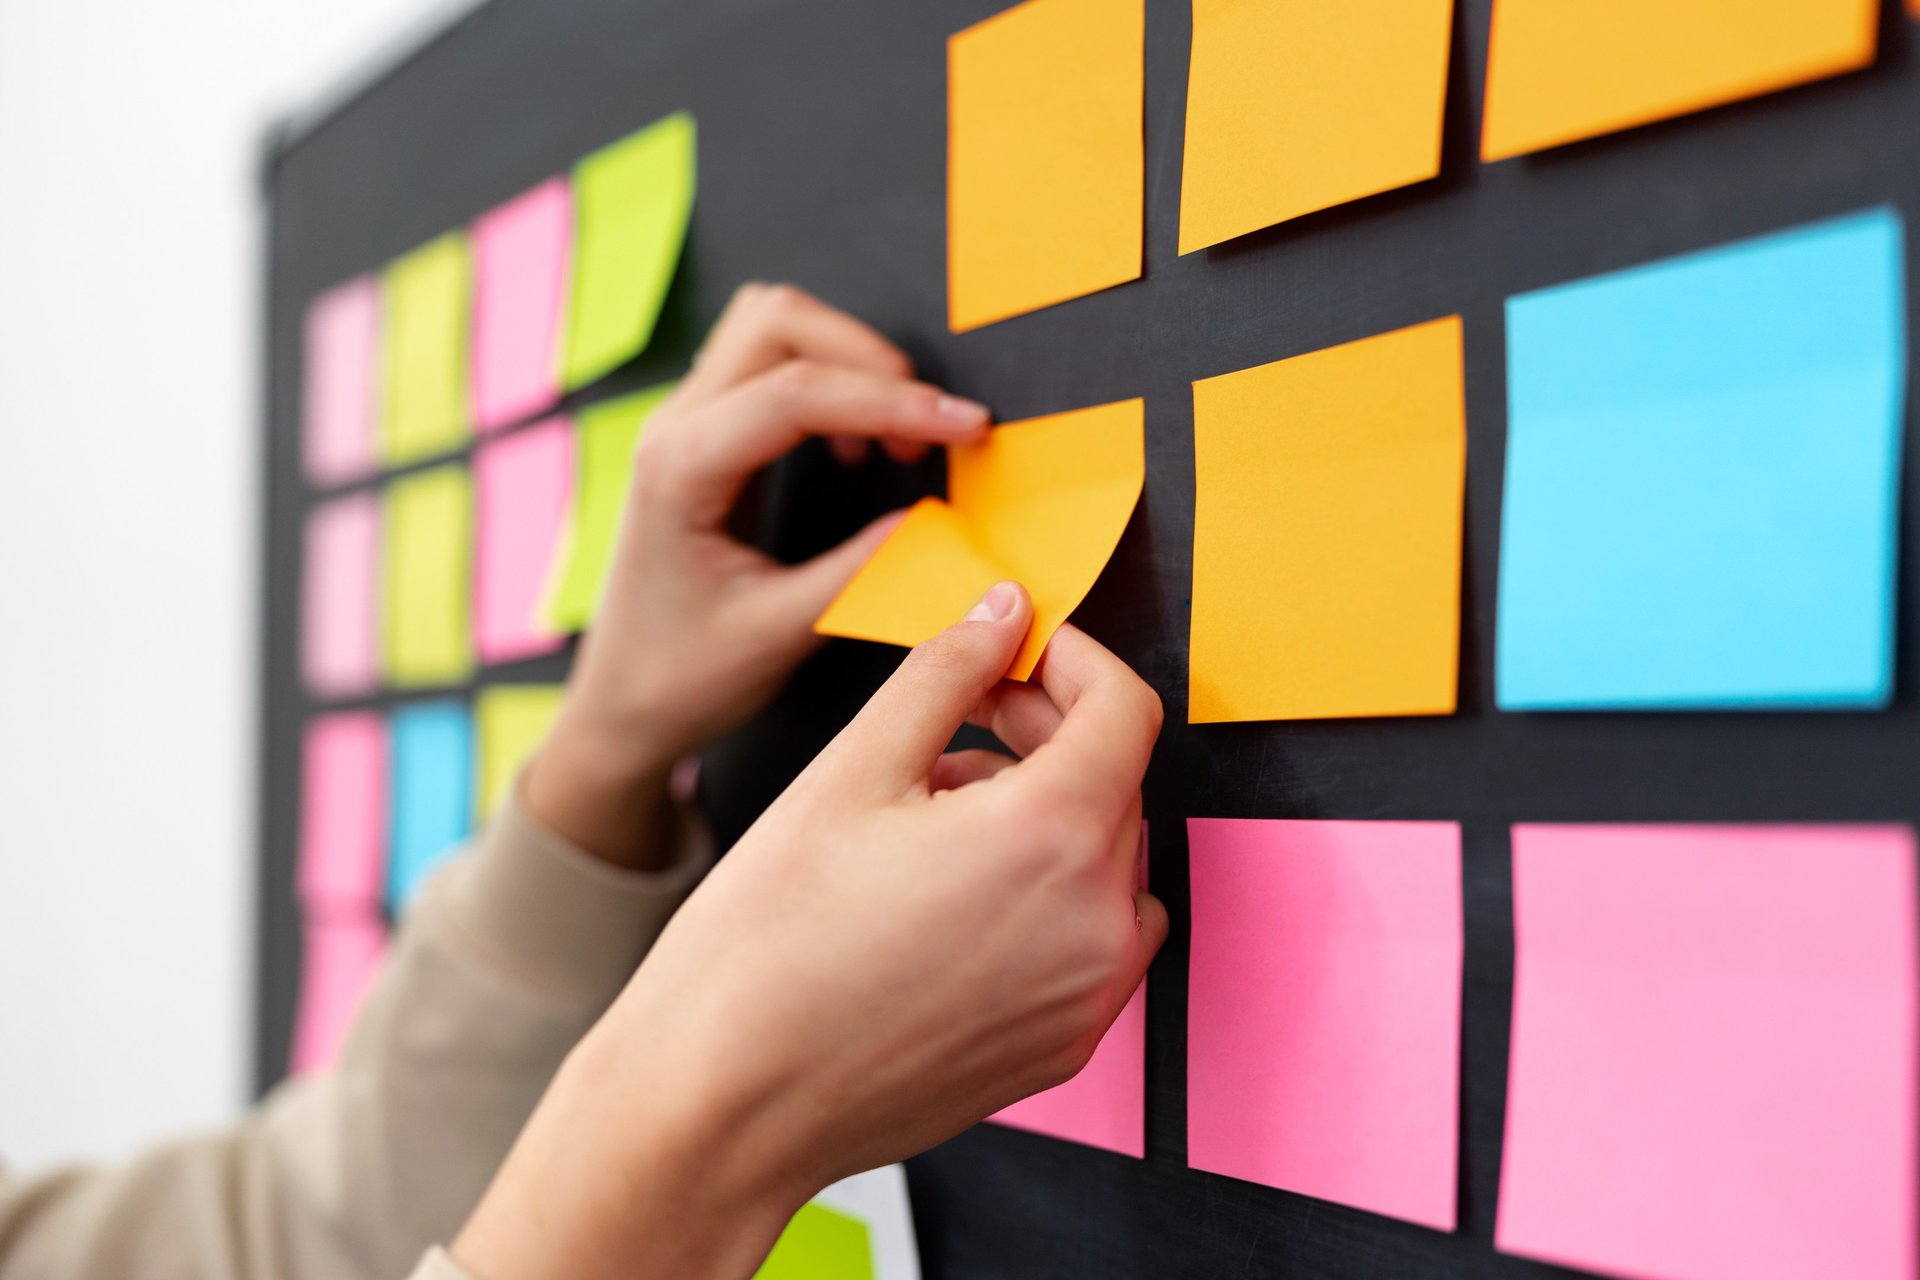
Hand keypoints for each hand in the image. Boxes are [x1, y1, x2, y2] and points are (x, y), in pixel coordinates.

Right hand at [451, 583, 1167, 1279]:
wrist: (723, 1103)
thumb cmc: (766, 948)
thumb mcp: (850, 770)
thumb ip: (946, 673)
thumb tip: (1002, 614)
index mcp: (1052, 835)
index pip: (1124, 709)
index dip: (1071, 660)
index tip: (1018, 653)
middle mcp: (1096, 921)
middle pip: (1115, 783)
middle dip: (1045, 735)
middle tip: (954, 726)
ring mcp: (1087, 996)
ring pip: (1105, 862)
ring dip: (1046, 817)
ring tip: (933, 821)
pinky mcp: (1062, 1047)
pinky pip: (1090, 941)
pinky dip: (1044, 897)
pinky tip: (948, 897)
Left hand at [525, 283, 990, 866]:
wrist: (620, 705)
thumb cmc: (682, 678)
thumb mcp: (778, 635)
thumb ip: (858, 573)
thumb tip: (937, 520)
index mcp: (681, 470)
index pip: (797, 394)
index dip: (894, 402)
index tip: (967, 425)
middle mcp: (674, 428)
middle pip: (779, 322)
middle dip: (870, 359)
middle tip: (931, 427)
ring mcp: (685, 424)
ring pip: (773, 328)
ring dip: (848, 360)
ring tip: (896, 436)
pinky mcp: (705, 436)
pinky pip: (769, 367)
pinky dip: (829, 383)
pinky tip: (856, 448)